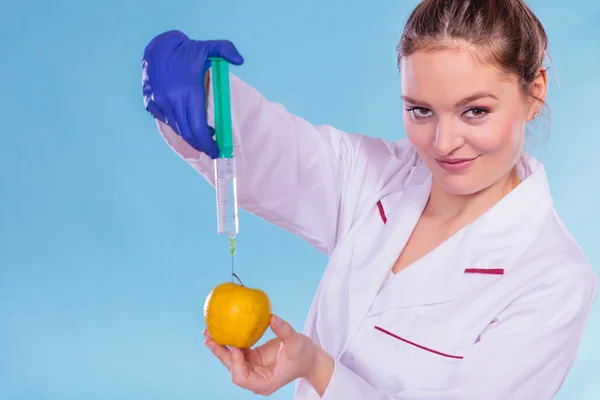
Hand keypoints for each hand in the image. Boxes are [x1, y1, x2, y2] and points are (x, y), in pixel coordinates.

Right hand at [141, 30, 243, 157]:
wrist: (158, 46)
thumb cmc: (187, 50)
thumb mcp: (209, 46)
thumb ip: (226, 50)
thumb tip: (240, 60)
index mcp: (188, 91)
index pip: (198, 126)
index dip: (207, 142)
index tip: (216, 150)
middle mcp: (172, 99)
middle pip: (187, 132)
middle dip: (200, 144)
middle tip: (211, 150)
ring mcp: (159, 102)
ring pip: (176, 127)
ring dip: (189, 136)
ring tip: (202, 137)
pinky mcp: (150, 102)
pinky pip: (165, 120)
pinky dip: (176, 125)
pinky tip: (185, 124)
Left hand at [204, 315, 331, 395]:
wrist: (310, 360)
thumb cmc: (305, 356)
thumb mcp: (296, 343)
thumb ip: (284, 331)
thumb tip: (272, 317)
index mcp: (264, 382)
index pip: (241, 377)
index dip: (234, 362)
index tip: (234, 345)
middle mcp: (255, 378)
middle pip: (232, 367)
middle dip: (220, 353)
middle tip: (209, 337)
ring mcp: (253, 368)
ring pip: (232, 359)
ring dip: (221, 346)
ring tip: (208, 332)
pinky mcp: (253, 358)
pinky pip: (238, 350)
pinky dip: (231, 341)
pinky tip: (222, 329)